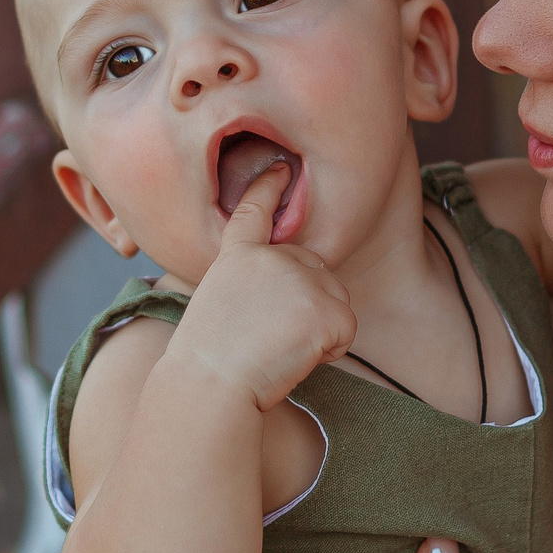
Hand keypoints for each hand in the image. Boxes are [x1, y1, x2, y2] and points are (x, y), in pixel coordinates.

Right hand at [166, 162, 357, 410]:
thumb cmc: (206, 360)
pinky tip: (297, 358)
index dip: (269, 187)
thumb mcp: (218, 304)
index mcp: (237, 255)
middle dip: (308, 304)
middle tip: (271, 338)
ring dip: (319, 329)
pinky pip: (346, 331)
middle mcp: (271, 257)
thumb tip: (290, 297)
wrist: (209, 383)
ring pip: (336, 301)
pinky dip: (330, 351)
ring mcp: (300, 279)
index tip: (282, 168)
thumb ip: (252, 285)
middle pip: (315, 270)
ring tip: (280, 349)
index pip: (254, 211)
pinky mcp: (325, 308)